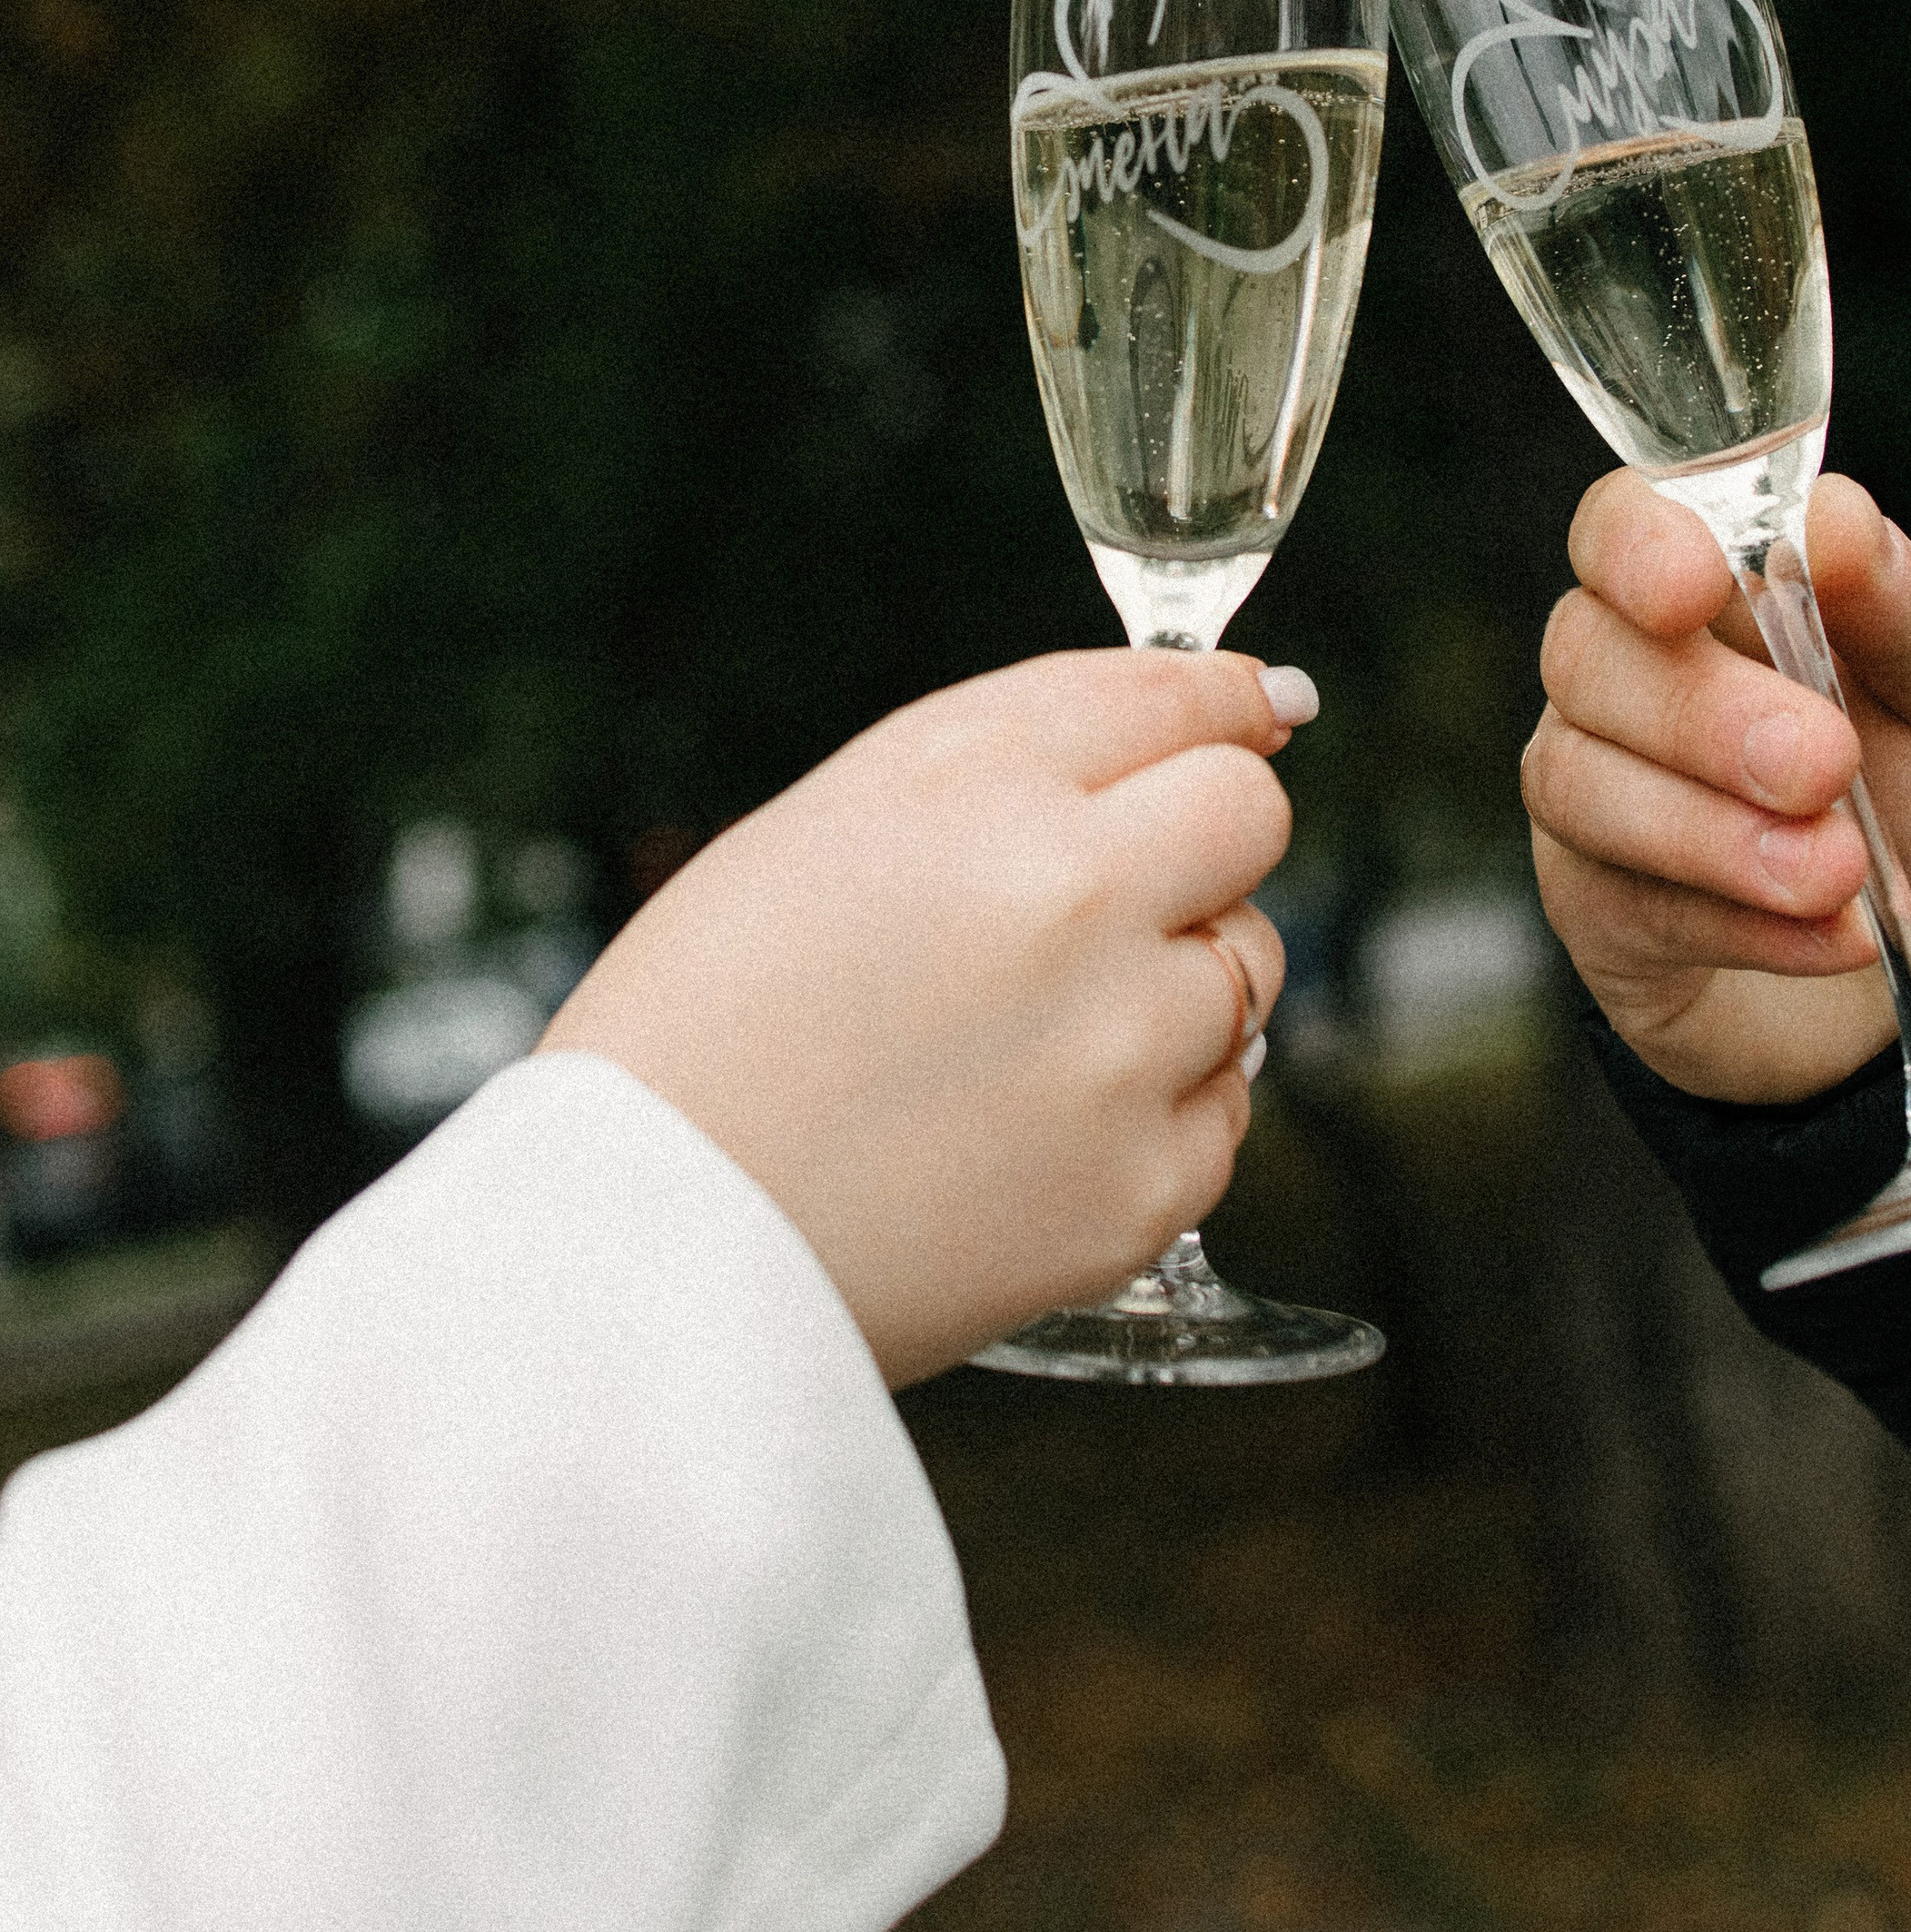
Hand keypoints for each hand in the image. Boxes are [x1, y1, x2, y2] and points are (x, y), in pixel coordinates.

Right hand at [543, 649, 1300, 1383]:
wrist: (631, 1243)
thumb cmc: (713, 1011)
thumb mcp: (835, 815)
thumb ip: (1027, 750)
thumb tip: (1243, 709)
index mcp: (978, 785)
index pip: (1178, 697)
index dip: (1221, 705)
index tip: (1247, 716)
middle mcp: (1070, 899)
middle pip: (1251, 819)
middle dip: (1207, 837)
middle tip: (1116, 892)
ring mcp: (1116, 1053)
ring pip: (1251, 968)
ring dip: (1179, 981)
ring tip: (1034, 1033)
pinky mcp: (1136, 1193)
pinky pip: (1224, 1113)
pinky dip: (1159, 1112)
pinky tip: (1038, 1128)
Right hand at [1522, 470, 1910, 1104]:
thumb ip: (1910, 604)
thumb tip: (1836, 512)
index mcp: (1718, 587)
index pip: (1621, 526)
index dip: (1635, 545)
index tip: (1693, 585)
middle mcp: (1633, 675)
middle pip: (1587, 654)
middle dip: (1702, 715)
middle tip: (1825, 767)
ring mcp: (1599, 791)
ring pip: (1578, 780)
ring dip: (1711, 832)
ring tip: (1839, 875)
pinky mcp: (1600, 907)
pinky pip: (1617, 901)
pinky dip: (1734, 923)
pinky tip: (1831, 938)